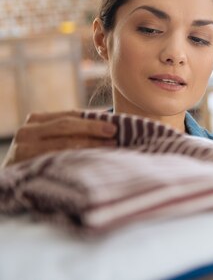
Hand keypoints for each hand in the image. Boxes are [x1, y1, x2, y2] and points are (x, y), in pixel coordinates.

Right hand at [2, 111, 117, 166]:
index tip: (113, 125)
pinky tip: (93, 162)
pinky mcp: (25, 168)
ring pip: (62, 145)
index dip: (93, 119)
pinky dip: (77, 161)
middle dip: (92, 129)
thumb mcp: (52, 137)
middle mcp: (26, 132)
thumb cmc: (42, 154)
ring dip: (90, 145)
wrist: (14, 181)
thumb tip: (109, 119)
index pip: (69, 116)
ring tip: (110, 148)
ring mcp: (23, 150)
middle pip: (65, 127)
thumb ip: (74, 128)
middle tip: (113, 133)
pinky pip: (56, 163)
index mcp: (36, 120)